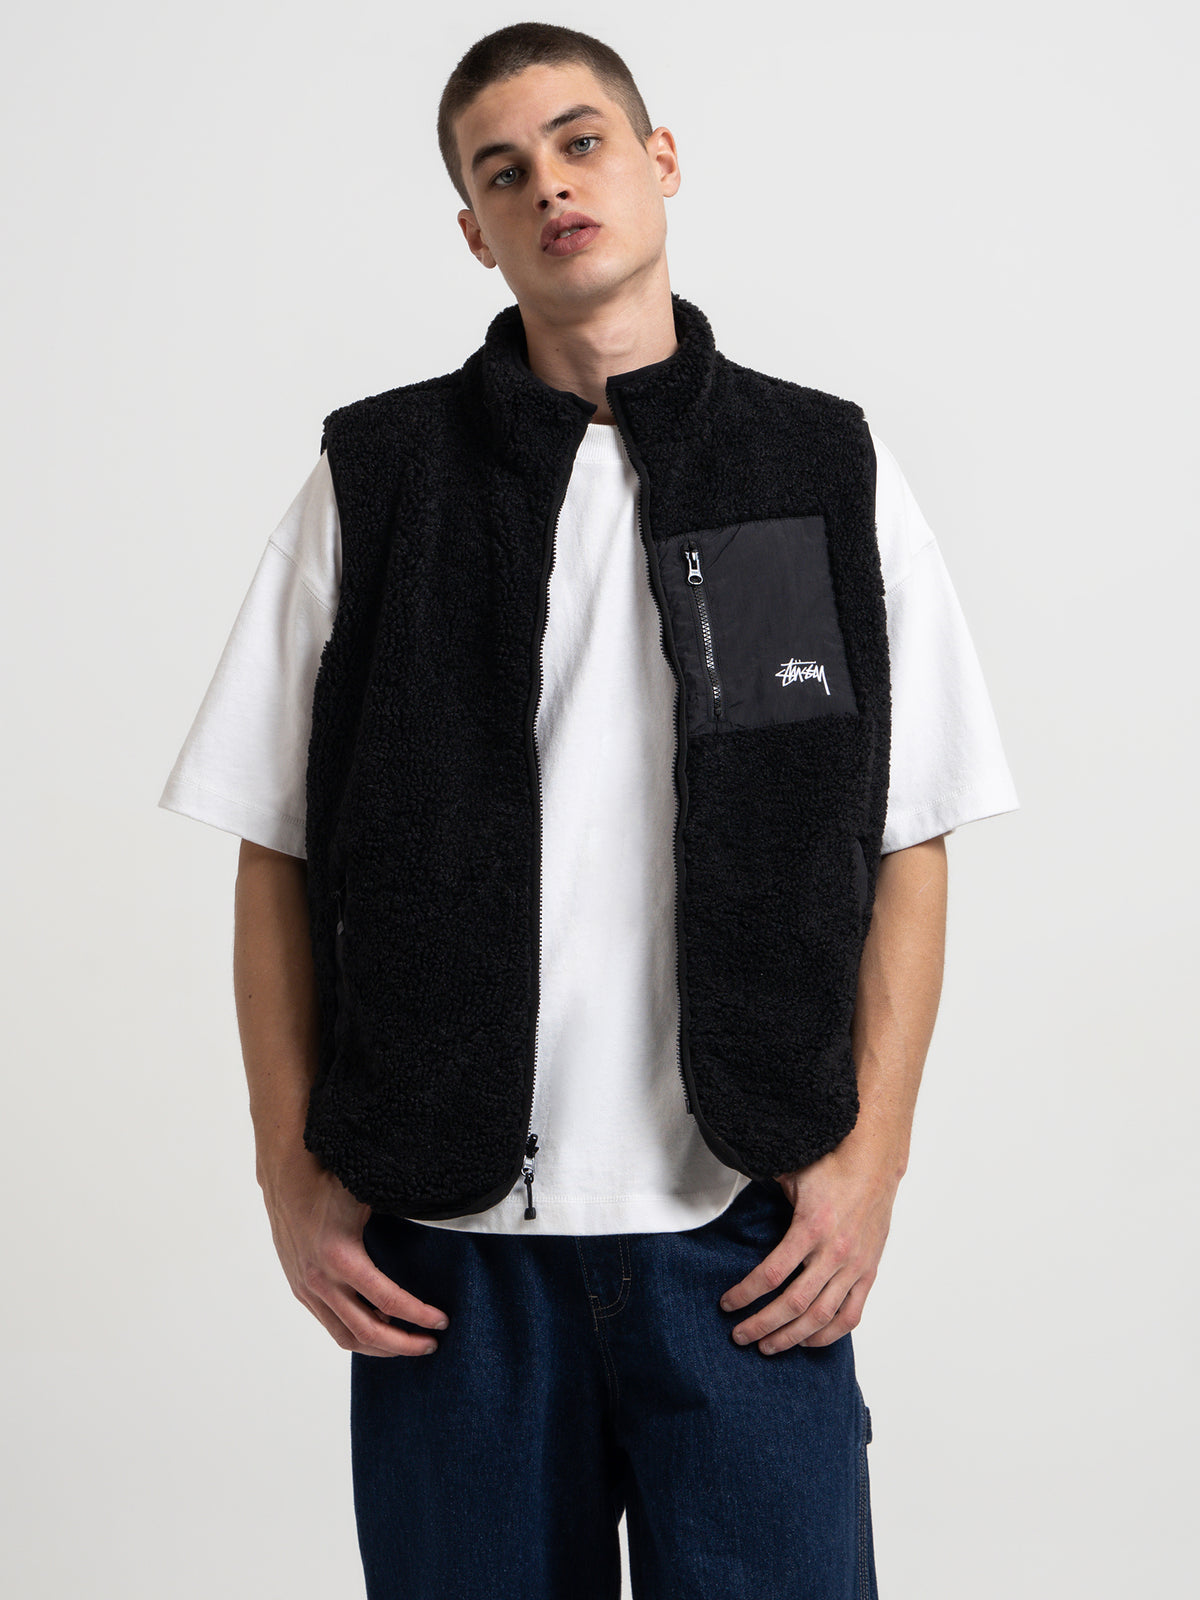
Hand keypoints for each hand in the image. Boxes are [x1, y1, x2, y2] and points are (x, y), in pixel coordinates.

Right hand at [258, 1146, 451, 1356]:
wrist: (284, 1176)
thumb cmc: (330, 1181)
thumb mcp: (367, 1195)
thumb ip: (397, 1217)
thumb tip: (439, 1226)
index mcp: (340, 1256)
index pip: (389, 1301)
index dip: (419, 1316)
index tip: (442, 1321)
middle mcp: (320, 1280)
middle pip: (367, 1332)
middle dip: (404, 1344)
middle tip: (431, 1344)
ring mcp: (307, 1288)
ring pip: (345, 1337)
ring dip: (379, 1348)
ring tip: (407, 1345)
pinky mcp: (301, 1289)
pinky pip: (330, 1325)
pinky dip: (356, 1334)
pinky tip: (377, 1328)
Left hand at [718, 1133, 902, 1351]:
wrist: (876, 1164)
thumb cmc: (832, 1167)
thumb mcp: (792, 1175)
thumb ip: (766, 1194)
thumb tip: (737, 1198)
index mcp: (811, 1227)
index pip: (772, 1274)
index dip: (745, 1294)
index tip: (727, 1304)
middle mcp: (835, 1252)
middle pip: (793, 1304)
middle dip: (762, 1325)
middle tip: (740, 1335)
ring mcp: (855, 1266)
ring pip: (820, 1317)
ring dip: (791, 1337)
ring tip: (768, 1346)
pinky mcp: (869, 1272)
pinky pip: (850, 1315)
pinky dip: (828, 1334)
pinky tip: (807, 1341)